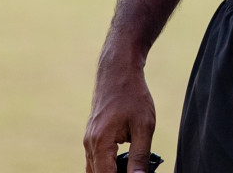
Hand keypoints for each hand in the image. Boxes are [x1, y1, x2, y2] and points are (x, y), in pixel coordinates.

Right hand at [84, 52, 155, 172]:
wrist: (118, 70)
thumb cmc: (132, 94)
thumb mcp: (144, 126)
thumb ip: (140, 157)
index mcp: (101, 143)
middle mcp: (89, 144)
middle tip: (135, 170)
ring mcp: (88, 140)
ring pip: (94, 169)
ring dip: (110, 172)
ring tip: (130, 167)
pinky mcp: (91, 136)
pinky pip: (95, 159)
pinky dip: (106, 166)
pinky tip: (123, 165)